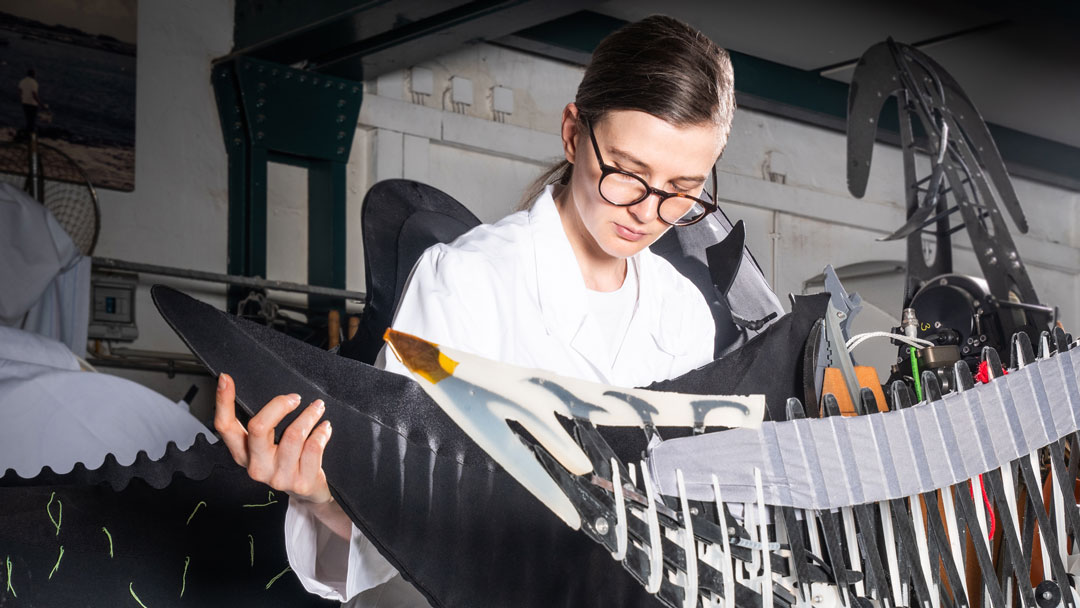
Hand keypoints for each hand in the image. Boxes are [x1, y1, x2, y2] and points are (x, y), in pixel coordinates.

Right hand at [214, 373, 333, 503]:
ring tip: (317, 408)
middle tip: (295, 398)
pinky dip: (322, 432)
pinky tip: (325, 427)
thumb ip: (263, 424)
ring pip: (293, 435)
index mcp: (243, 454)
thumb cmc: (288, 462)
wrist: (308, 493)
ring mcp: (279, 477)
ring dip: (309, 415)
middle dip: (279, 405)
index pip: (225, 427)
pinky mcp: (301, 482)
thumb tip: (266, 392)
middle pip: (259, 427)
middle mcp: (257, 467)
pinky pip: (313, 448)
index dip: (223, 402)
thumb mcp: (268, 445)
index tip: (226, 379)